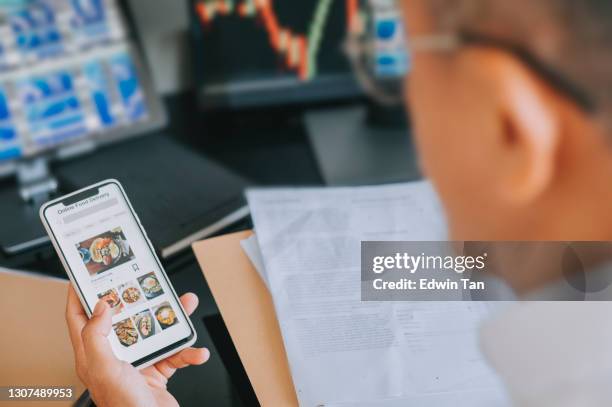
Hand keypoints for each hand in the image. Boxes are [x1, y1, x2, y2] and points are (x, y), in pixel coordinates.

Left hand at [66, 286, 208, 406]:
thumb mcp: (103, 369)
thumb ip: (97, 336)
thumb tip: (101, 306)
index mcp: (92, 354)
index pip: (80, 317)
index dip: (81, 294)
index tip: (88, 274)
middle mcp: (114, 356)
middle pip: (125, 318)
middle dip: (140, 299)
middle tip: (147, 283)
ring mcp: (137, 362)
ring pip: (154, 331)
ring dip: (173, 321)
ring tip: (185, 307)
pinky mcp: (158, 370)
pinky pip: (175, 353)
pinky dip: (188, 352)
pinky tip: (195, 351)